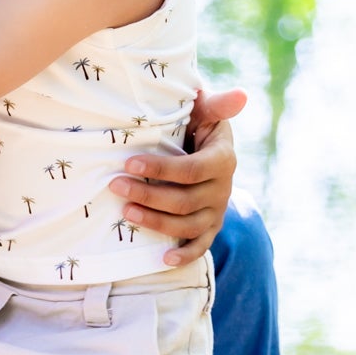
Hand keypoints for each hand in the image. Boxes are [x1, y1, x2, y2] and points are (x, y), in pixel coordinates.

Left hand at [110, 85, 244, 262]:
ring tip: (126, 211)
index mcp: (222, 160)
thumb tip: (240, 95)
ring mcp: (217, 212)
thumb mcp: (207, 112)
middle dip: (148, 194)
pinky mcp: (210, 229)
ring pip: (187, 225)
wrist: (207, 151)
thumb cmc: (199, 126)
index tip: (129, 163)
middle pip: (185, 200)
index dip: (160, 169)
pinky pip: (200, 247)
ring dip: (155, 221)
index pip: (191, 170)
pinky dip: (183, 256)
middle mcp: (223, 189)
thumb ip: (217, 104)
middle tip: (115, 185)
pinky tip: (162, 259)